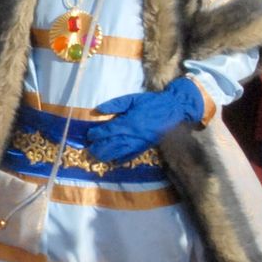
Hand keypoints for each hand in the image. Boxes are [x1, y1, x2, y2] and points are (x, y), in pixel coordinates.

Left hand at [86, 76, 205, 161]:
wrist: (171, 109)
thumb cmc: (150, 102)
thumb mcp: (131, 99)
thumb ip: (115, 105)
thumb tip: (98, 110)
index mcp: (128, 122)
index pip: (107, 131)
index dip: (96, 134)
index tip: (89, 135)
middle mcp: (132, 135)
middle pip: (111, 145)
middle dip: (98, 148)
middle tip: (90, 149)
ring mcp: (139, 142)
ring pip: (119, 153)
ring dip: (107, 156)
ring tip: (97, 157)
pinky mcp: (145, 147)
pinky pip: (131, 156)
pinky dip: (122, 160)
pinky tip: (114, 162)